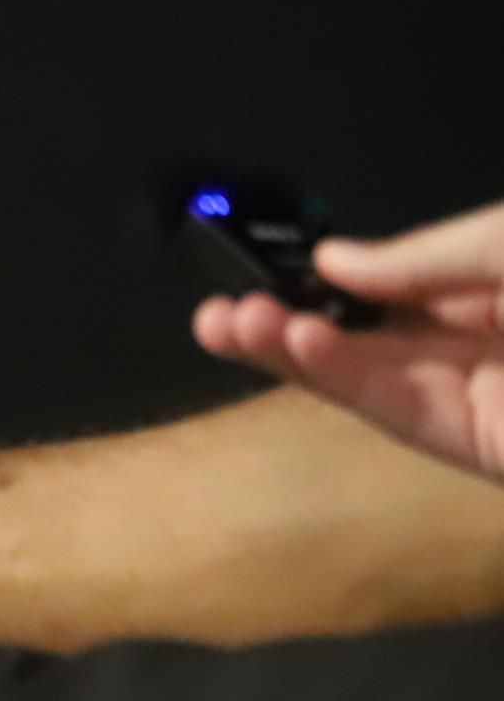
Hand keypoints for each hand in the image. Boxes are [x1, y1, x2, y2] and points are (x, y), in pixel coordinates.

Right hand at [194, 196, 503, 488]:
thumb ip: (426, 253)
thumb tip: (334, 260)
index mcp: (496, 284)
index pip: (396, 282)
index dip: (331, 276)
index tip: (275, 264)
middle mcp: (481, 342)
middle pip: (363, 335)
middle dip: (286, 320)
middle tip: (223, 308)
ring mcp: (478, 395)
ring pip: (364, 376)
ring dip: (289, 351)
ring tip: (230, 324)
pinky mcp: (480, 446)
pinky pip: (399, 413)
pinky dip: (339, 380)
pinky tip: (298, 344)